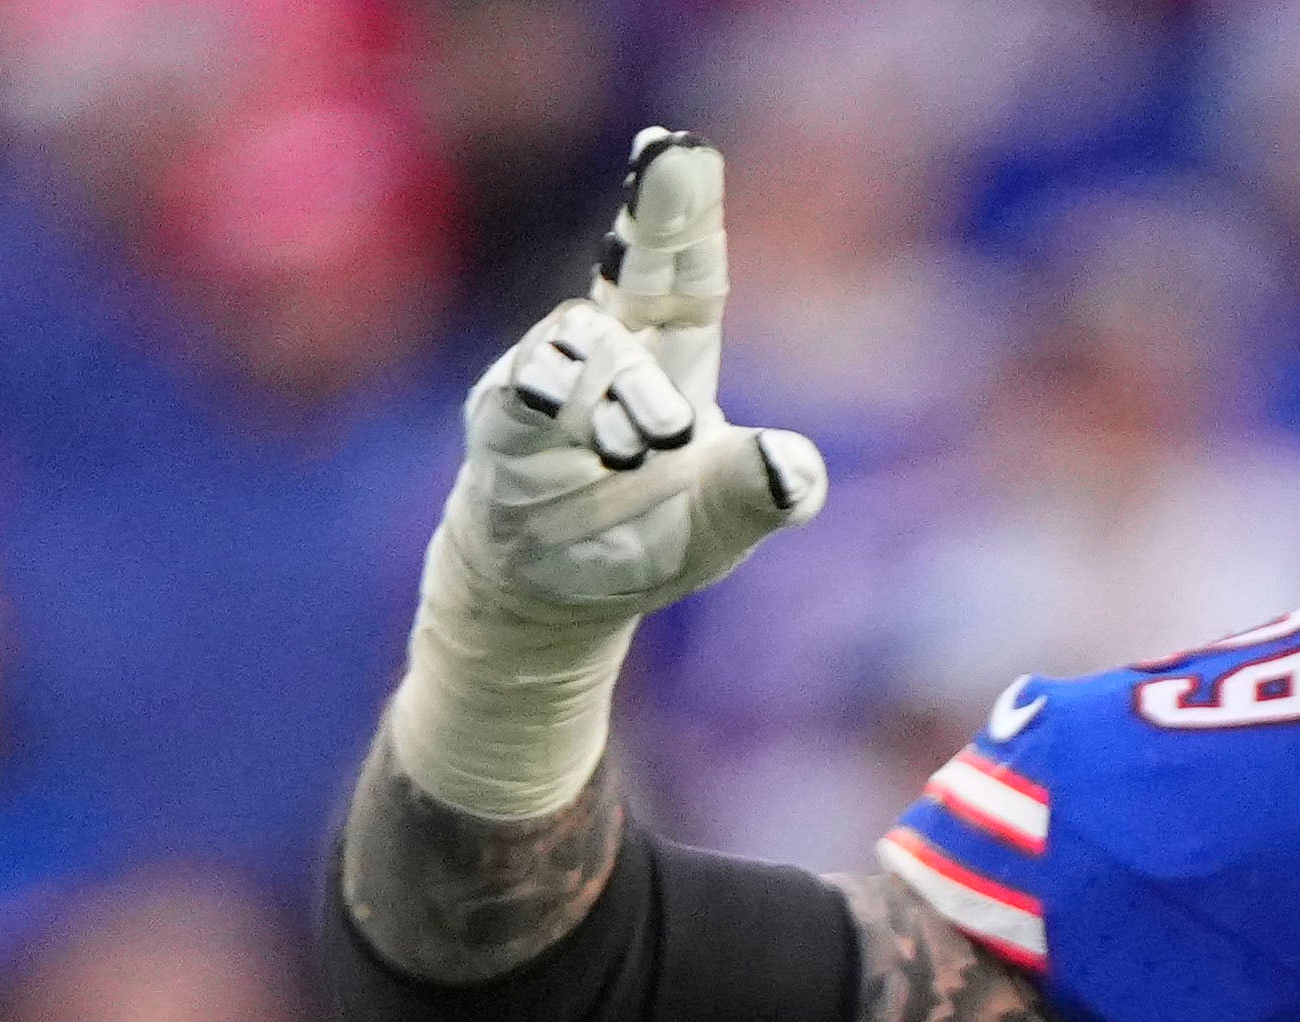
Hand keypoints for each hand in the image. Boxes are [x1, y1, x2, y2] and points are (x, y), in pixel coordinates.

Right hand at [394, 132, 827, 814]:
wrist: (549, 593)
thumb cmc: (640, 539)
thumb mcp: (718, 528)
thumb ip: (761, 494)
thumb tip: (797, 467)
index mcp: (669, 357)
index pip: (684, 273)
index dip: (684, 214)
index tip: (683, 150)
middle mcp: (607, 350)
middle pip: (635, 272)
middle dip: (656, 215)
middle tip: (676, 170)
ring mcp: (549, 376)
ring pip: (592, 347)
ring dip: (629, 394)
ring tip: (642, 451)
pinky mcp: (503, 420)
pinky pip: (525, 393)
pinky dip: (549, 397)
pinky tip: (557, 400)